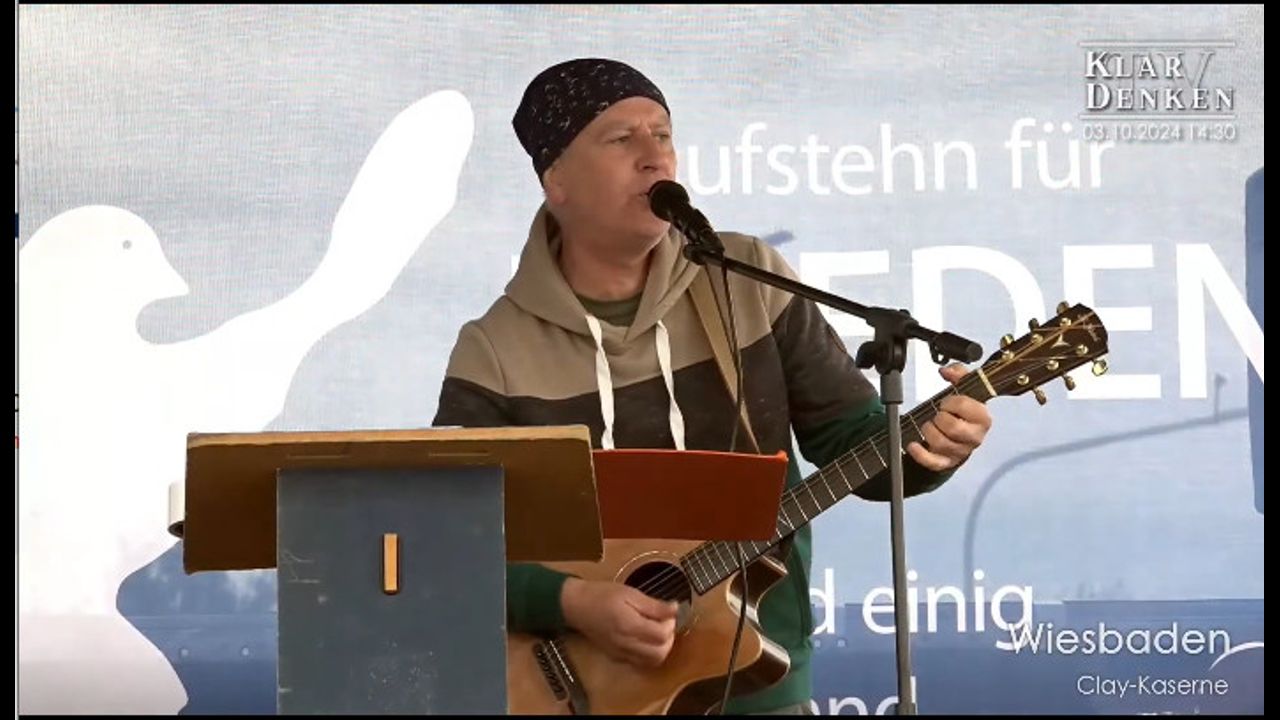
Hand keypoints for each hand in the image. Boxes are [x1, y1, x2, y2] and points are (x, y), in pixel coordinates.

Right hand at [560, 577, 677, 668]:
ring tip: (657, 630)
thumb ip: (654, 605)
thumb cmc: (602, 595)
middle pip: (660, 654)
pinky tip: (645, 638)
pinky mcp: (617, 657)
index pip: (661, 635)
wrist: (576, 606)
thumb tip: (676, 609)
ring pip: (652, 662)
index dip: (671, 624)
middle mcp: (626, 644)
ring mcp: (621, 653)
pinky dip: (649, 654)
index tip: (668, 612)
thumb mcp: (630, 593)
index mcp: (629, 626)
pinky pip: (640, 662)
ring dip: (661, 648)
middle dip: (669, 639)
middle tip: (664, 622)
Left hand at [906, 363, 991, 470]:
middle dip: (939, 417)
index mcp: (982, 418)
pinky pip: (933, 462)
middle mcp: (975, 437)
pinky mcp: (948, 463)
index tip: (947, 402)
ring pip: (941, 443)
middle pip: (953, 427)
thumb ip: (958, 374)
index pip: (965, 406)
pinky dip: (920, 454)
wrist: (961, 434)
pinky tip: (913, 445)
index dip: (951, 401)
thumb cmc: (963, 412)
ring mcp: (961, 452)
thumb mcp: (964, 390)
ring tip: (929, 426)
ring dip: (929, 431)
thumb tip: (946, 371)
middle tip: (938, 414)